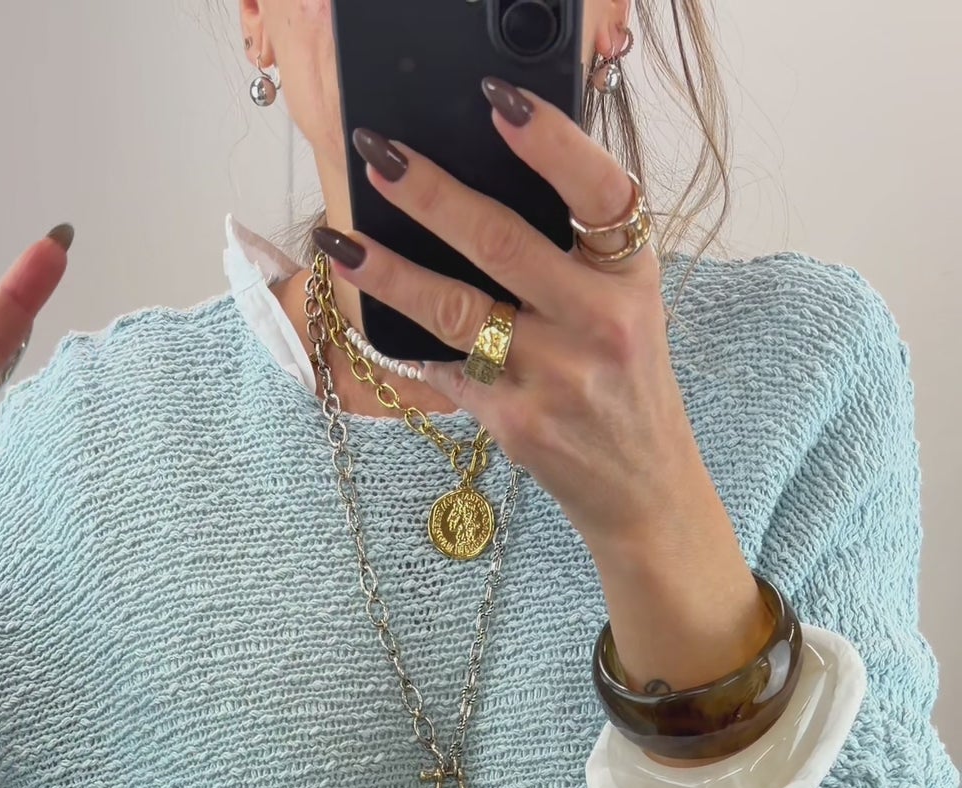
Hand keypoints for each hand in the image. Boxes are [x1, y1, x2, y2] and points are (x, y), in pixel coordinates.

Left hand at [327, 82, 704, 551]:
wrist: (642, 489)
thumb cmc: (624, 382)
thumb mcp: (627, 307)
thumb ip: (576, 253)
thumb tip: (475, 190)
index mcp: (631, 276)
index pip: (599, 190)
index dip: (551, 142)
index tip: (497, 103)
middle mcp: (601, 322)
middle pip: (503, 243)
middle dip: (431, 195)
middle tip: (381, 158)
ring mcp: (557, 376)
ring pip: (456, 310)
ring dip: (389, 272)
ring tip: (340, 242)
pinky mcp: (518, 424)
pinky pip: (447, 368)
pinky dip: (407, 341)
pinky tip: (367, 318)